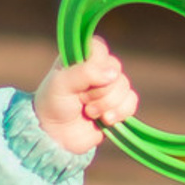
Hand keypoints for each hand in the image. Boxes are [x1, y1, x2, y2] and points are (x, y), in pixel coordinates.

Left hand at [33, 36, 136, 155]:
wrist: (57, 137)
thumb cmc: (52, 105)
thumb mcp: (61, 84)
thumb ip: (84, 73)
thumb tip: (113, 74)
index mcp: (80, 58)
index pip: (99, 47)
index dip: (96, 64)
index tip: (84, 79)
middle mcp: (97, 70)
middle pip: (115, 70)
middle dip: (99, 91)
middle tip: (81, 99)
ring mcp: (110, 88)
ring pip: (125, 87)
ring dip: (106, 104)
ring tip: (89, 112)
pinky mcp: (119, 105)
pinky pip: (132, 102)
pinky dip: (120, 113)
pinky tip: (105, 120)